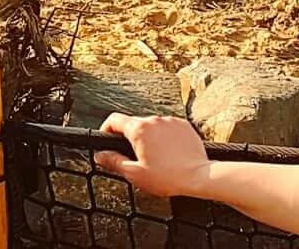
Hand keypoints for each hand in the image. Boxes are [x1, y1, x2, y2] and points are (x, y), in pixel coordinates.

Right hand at [94, 113, 211, 198]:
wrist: (198, 176)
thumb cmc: (167, 177)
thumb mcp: (135, 174)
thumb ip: (114, 162)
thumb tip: (100, 155)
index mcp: (139, 129)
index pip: (114, 120)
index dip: (106, 130)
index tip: (106, 141)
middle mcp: (154, 119)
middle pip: (134, 123)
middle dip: (129, 138)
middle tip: (132, 158)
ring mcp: (170, 120)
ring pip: (152, 126)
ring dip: (148, 138)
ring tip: (154, 159)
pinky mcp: (183, 124)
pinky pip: (167, 127)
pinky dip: (164, 137)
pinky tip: (168, 154)